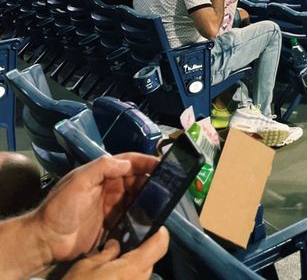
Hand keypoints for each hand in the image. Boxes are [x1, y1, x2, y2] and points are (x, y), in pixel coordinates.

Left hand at [33, 153, 158, 263]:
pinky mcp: (110, 224)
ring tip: (161, 200)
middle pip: (135, 179)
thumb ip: (101, 168)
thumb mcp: (78, 182)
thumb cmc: (58, 209)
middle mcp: (107, 187)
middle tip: (165, 184)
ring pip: (136, 197)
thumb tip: (126, 163)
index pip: (128, 162)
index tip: (161, 164)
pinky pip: (131, 216)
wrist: (46, 241)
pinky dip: (141, 215)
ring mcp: (109, 206)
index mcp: (100, 173)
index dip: (145, 162)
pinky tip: (149, 217)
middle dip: (150, 179)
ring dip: (147, 197)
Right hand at [63, 231, 168, 278]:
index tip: (157, 227)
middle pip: (150, 262)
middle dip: (142, 253)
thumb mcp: (87, 266)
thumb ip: (106, 253)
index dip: (160, 234)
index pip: (159, 246)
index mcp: (132, 269)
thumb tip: (115, 246)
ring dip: (133, 269)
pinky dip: (127, 279)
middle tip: (126, 247)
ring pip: (142, 276)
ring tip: (116, 265)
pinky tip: (112, 279)